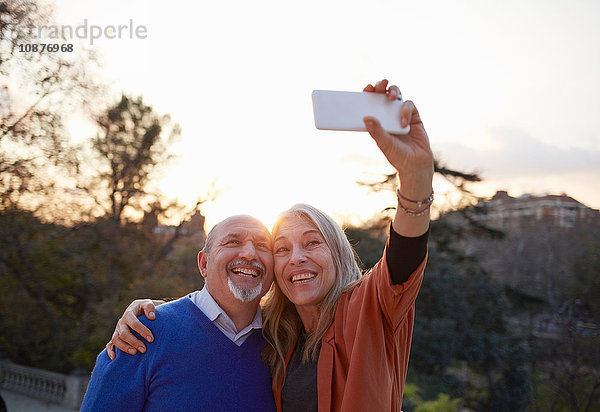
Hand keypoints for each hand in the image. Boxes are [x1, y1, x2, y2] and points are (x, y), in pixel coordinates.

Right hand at [105, 299, 158, 359]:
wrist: (139, 310)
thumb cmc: (144, 308)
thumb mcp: (147, 304)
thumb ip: (150, 307)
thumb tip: (152, 317)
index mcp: (129, 313)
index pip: (134, 323)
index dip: (142, 331)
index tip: (151, 339)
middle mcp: (121, 322)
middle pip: (124, 333)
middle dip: (134, 342)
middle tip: (144, 349)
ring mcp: (117, 330)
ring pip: (116, 340)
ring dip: (124, 347)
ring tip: (134, 353)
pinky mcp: (116, 336)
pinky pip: (109, 344)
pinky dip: (110, 351)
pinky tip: (114, 358)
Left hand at [362, 79, 433, 199]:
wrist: (416, 163)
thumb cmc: (397, 155)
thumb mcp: (384, 143)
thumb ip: (376, 131)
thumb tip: (365, 117)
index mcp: (377, 120)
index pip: (371, 102)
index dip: (369, 93)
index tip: (367, 88)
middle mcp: (388, 114)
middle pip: (383, 94)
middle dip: (382, 86)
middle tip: (381, 84)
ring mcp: (401, 114)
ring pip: (397, 95)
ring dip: (394, 91)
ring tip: (392, 97)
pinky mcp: (414, 116)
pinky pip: (409, 105)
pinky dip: (405, 111)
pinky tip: (403, 122)